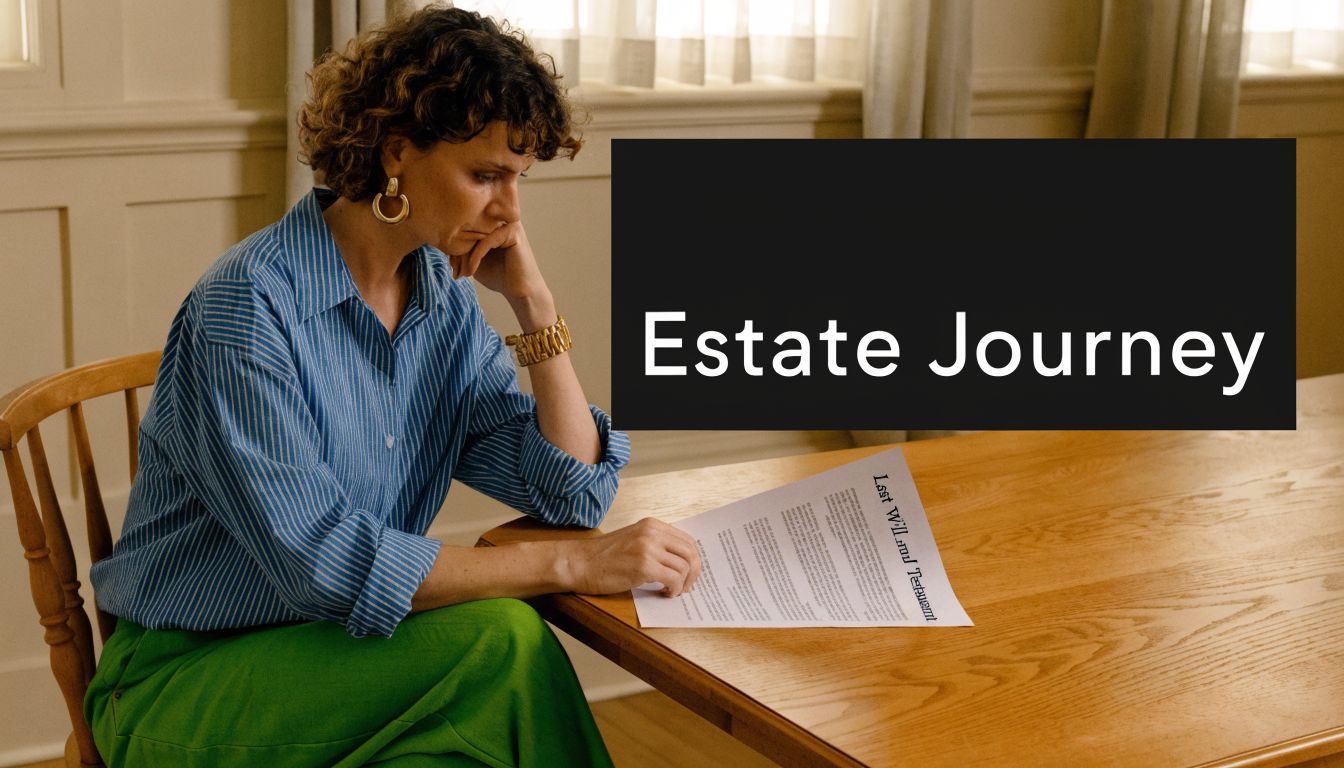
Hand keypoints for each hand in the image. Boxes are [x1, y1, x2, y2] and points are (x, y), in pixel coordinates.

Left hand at [450, 221, 547, 303]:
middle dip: (458, 250)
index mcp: (492, 223)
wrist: (521, 292)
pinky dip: (475, 257)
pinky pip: (485, 241)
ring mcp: (508, 223)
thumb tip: (441, 239)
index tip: (452, 266)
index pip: (465, 227)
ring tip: (461, 272)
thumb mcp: (473, 260)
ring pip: (475, 234)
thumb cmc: (499, 276)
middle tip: (455, 270)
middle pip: (469, 228)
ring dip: (465, 255)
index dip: (454, 246)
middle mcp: (501, 218)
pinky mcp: (512, 232)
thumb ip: (461, 248)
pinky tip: (471, 272)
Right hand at [560, 518, 702, 597]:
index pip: (687, 540)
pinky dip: (674, 590)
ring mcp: (648, 548)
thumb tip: (678, 561)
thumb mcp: (632, 540)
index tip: (689, 573)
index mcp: (651, 525)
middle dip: (694, 573)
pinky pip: (673, 579)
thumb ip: (654, 544)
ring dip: (683, 584)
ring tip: (672, 591)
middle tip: (687, 587)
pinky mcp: (644, 566)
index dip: (693, 559)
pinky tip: (664, 593)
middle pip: (690, 552)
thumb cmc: (602, 557)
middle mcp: (652, 532)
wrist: (579, 563)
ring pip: (684, 567)